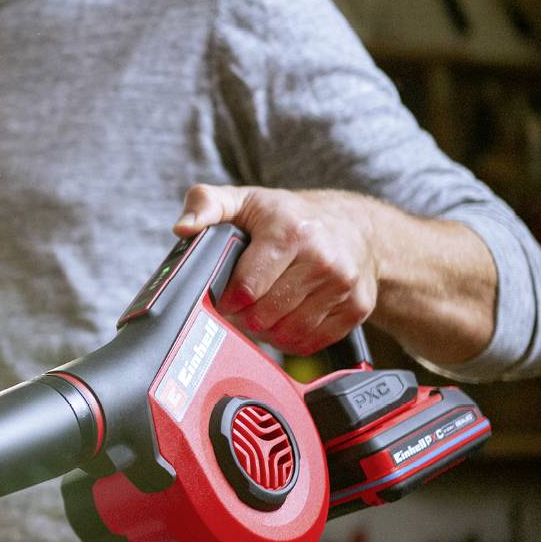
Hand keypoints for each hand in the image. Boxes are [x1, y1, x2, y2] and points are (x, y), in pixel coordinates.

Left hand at [174, 185, 377, 356]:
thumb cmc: (289, 216)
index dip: (229, 299)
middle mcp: (322, 257)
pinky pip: (313, 342)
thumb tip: (183, 228)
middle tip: (243, 306)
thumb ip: (206, 204)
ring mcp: (343, 285)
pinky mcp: (357, 307)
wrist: (356, 226)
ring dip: (268, 331)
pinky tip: (286, 320)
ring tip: (263, 312)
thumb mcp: (244, 199)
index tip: (226, 298)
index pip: (248, 286)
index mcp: (290, 230)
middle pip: (267, 314)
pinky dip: (293, 340)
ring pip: (289, 332)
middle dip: (247, 316)